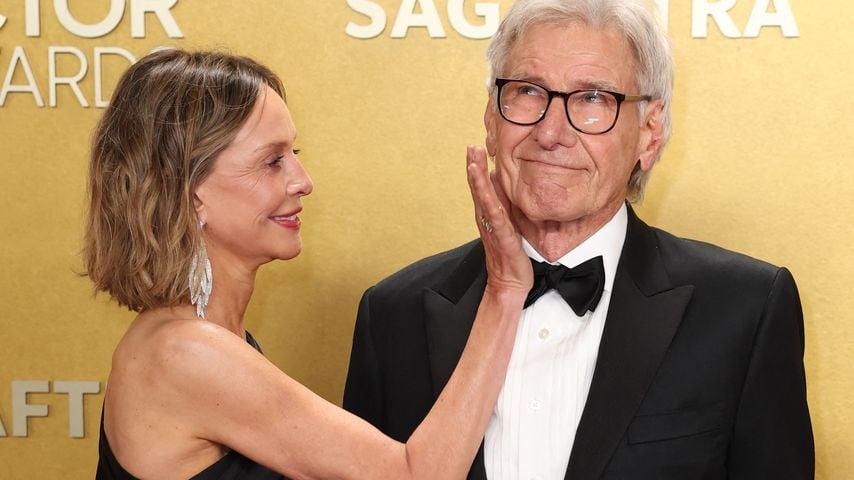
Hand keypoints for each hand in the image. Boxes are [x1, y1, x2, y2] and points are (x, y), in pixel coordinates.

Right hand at [466, 146, 531, 297]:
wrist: (508, 283)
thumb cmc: (510, 256)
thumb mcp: (509, 225)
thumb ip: (505, 206)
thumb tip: (503, 185)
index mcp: (489, 214)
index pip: (481, 187)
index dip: (477, 167)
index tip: (475, 147)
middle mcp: (486, 218)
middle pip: (477, 188)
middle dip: (473, 167)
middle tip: (471, 146)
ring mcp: (492, 227)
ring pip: (482, 198)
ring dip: (477, 179)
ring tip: (473, 160)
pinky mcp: (501, 236)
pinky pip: (494, 215)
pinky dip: (489, 199)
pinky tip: (487, 188)